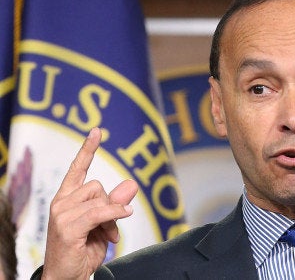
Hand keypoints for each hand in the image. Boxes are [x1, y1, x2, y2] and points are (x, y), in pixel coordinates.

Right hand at [42, 128, 138, 278]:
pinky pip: (100, 212)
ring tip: (106, 235)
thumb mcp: (103, 224)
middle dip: (111, 205)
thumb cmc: (83, 250)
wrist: (67, 276)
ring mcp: (61, 214)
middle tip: (110, 227)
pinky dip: (114, 215)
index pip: (78, 168)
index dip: (88, 149)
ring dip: (111, 217)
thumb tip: (131, 184)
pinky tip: (120, 223)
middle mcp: (61, 202)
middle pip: (98, 186)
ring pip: (100, 199)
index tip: (97, 131)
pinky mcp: (67, 227)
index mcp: (67, 198)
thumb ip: (114, 204)